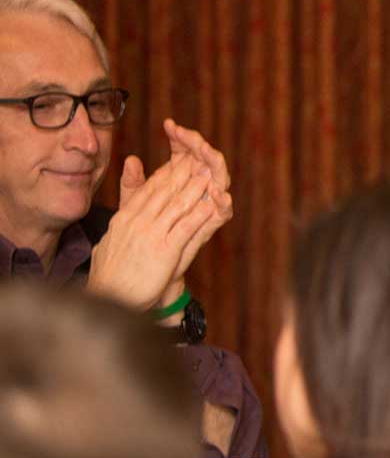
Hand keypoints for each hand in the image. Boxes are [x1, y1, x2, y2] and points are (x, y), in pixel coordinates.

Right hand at [86, 156, 218, 309]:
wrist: (109, 300)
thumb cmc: (110, 274)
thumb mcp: (110, 240)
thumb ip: (120, 219)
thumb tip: (119, 209)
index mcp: (124, 218)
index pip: (148, 190)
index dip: (167, 174)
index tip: (181, 161)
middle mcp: (136, 222)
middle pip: (164, 192)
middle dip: (184, 173)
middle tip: (201, 158)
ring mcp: (150, 235)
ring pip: (177, 205)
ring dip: (196, 188)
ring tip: (210, 175)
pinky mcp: (164, 251)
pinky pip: (185, 228)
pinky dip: (200, 215)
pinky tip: (212, 205)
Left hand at [141, 120, 236, 280]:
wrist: (144, 277)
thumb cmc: (140, 243)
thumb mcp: (134, 209)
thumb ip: (134, 185)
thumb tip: (131, 159)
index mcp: (179, 188)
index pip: (185, 156)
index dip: (180, 140)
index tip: (169, 125)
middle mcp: (195, 197)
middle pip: (204, 164)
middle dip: (198, 146)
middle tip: (188, 134)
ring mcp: (204, 212)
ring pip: (219, 182)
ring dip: (215, 166)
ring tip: (205, 152)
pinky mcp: (209, 230)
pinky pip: (223, 213)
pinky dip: (223, 201)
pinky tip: (216, 190)